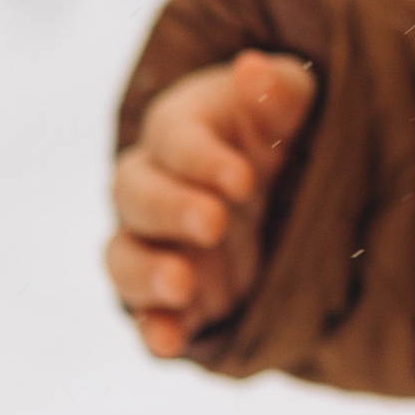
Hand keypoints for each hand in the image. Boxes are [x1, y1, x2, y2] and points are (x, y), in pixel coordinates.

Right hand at [105, 52, 316, 357]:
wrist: (278, 186)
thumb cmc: (276, 133)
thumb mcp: (291, 107)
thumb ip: (277, 92)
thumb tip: (254, 70)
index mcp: (179, 131)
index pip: (173, 137)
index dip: (202, 158)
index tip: (245, 179)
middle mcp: (153, 187)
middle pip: (134, 194)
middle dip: (171, 210)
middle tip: (215, 223)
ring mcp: (155, 245)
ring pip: (124, 256)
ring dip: (145, 275)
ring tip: (180, 287)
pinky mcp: (171, 296)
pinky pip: (147, 314)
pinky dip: (153, 330)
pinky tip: (168, 344)